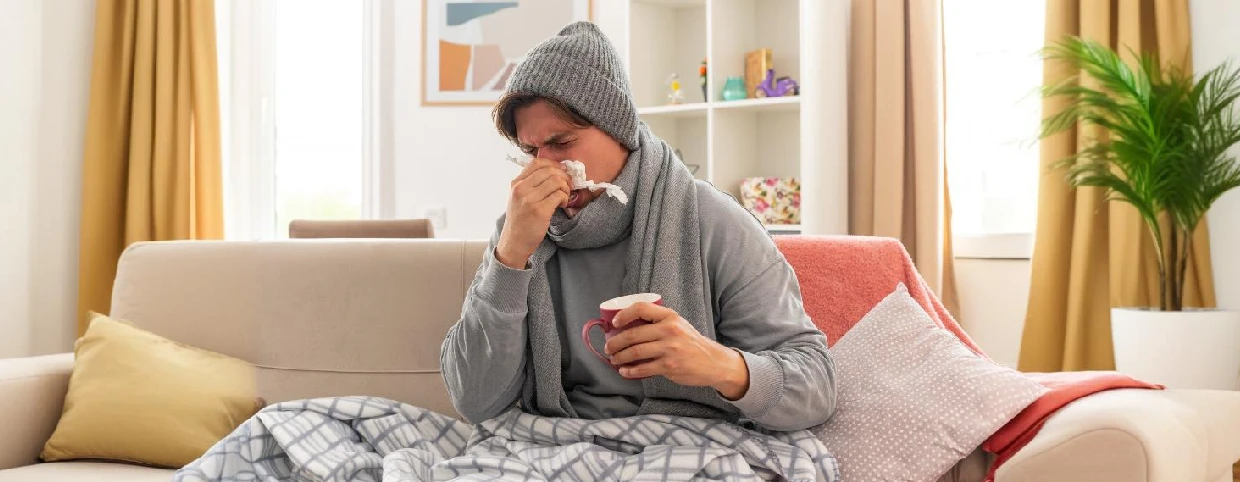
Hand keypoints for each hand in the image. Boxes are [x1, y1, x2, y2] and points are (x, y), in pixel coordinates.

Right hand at [496, 158, 571, 268]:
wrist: (514, 243)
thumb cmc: (519, 221)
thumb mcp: (518, 197)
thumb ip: (530, 184)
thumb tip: (554, 172)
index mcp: (516, 183)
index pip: (537, 162)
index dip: (554, 164)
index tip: (562, 171)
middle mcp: (521, 188)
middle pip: (550, 171)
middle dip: (564, 176)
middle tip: (568, 185)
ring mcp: (530, 199)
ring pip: (557, 182)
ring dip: (566, 188)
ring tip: (564, 197)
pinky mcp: (540, 211)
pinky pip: (559, 195)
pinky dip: (565, 198)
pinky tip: (562, 205)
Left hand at [604, 302, 750, 399]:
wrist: (713, 362)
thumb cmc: (691, 343)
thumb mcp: (678, 325)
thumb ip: (658, 323)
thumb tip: (628, 328)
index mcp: (670, 316)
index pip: (640, 308)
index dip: (623, 315)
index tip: (614, 323)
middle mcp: (669, 330)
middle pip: (633, 334)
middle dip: (615, 342)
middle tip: (608, 347)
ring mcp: (669, 349)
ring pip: (635, 352)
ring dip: (620, 357)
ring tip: (614, 359)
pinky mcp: (669, 366)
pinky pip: (643, 369)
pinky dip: (630, 371)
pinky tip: (624, 371)